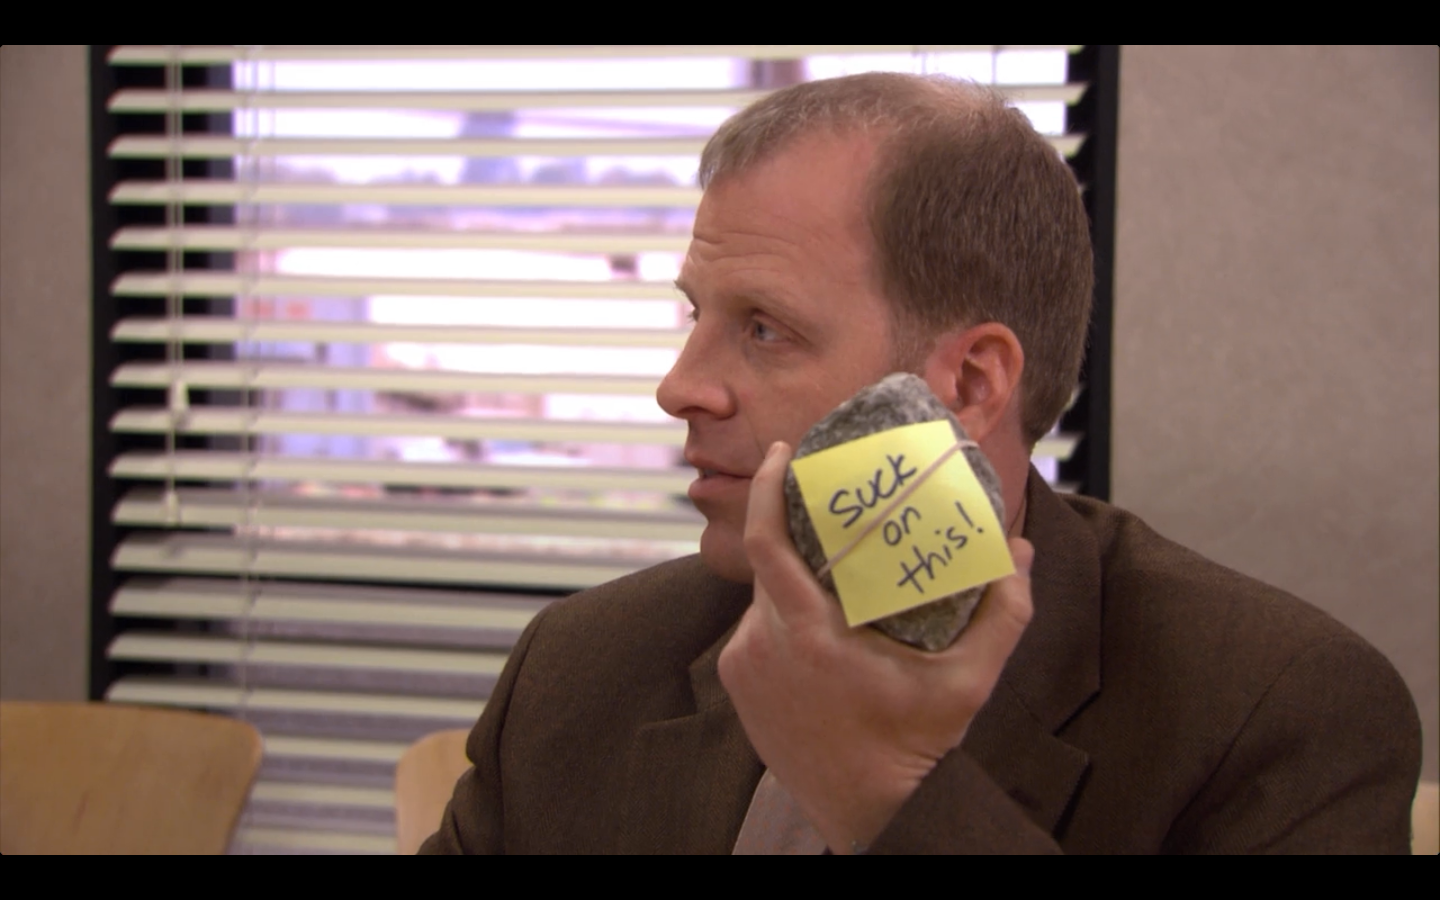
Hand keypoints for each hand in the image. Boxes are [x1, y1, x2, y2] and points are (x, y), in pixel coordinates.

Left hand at [718, 441, 1034, 852]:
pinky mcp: (737, 686)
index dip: (768, 490)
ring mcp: (745, 667)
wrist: (871, 812)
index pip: (767, 543)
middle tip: (830, 513)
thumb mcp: (972, 679)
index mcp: (809, 634)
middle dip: (797, 535)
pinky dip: (782, 619)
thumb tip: (1019, 550)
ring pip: (762, 599)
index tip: (781, 454)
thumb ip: (1004, 612)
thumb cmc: (918, 745)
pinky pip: (754, 631)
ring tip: (837, 582)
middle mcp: (764, 645)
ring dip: (794, 582)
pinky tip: (821, 629)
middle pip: (769, 565)